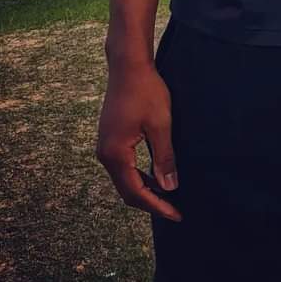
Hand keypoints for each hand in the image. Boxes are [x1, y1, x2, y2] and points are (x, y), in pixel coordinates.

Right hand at [96, 62, 180, 221]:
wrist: (128, 67)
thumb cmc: (146, 91)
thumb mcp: (161, 124)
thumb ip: (164, 157)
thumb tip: (170, 187)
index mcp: (115, 154)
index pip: (136, 192)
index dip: (157, 205)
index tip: (176, 214)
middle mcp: (105, 154)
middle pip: (127, 190)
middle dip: (150, 202)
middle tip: (174, 210)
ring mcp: (105, 147)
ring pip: (125, 179)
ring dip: (145, 189)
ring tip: (167, 196)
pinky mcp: (109, 139)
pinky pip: (123, 166)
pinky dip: (139, 175)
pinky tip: (155, 175)